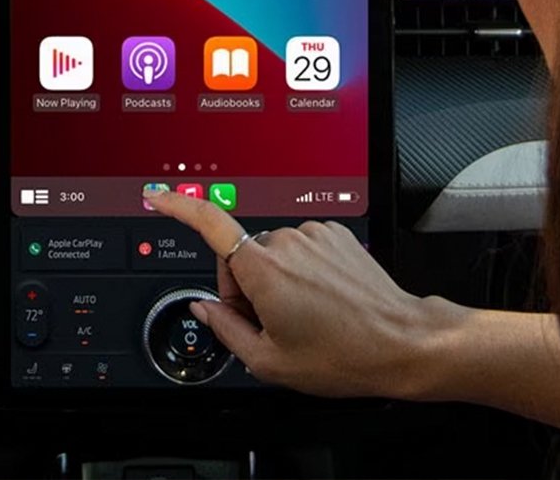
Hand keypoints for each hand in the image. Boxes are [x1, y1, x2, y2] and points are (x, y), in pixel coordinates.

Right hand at [145, 189, 459, 399]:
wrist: (400, 341)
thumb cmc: (342, 355)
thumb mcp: (270, 361)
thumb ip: (226, 329)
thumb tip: (206, 308)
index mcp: (264, 270)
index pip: (209, 225)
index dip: (178, 207)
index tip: (159, 198)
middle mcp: (288, 242)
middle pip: (241, 255)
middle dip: (244, 287)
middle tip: (271, 325)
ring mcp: (315, 235)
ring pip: (272, 252)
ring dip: (275, 279)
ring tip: (304, 316)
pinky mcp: (336, 235)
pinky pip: (302, 248)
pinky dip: (302, 270)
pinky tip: (321, 300)